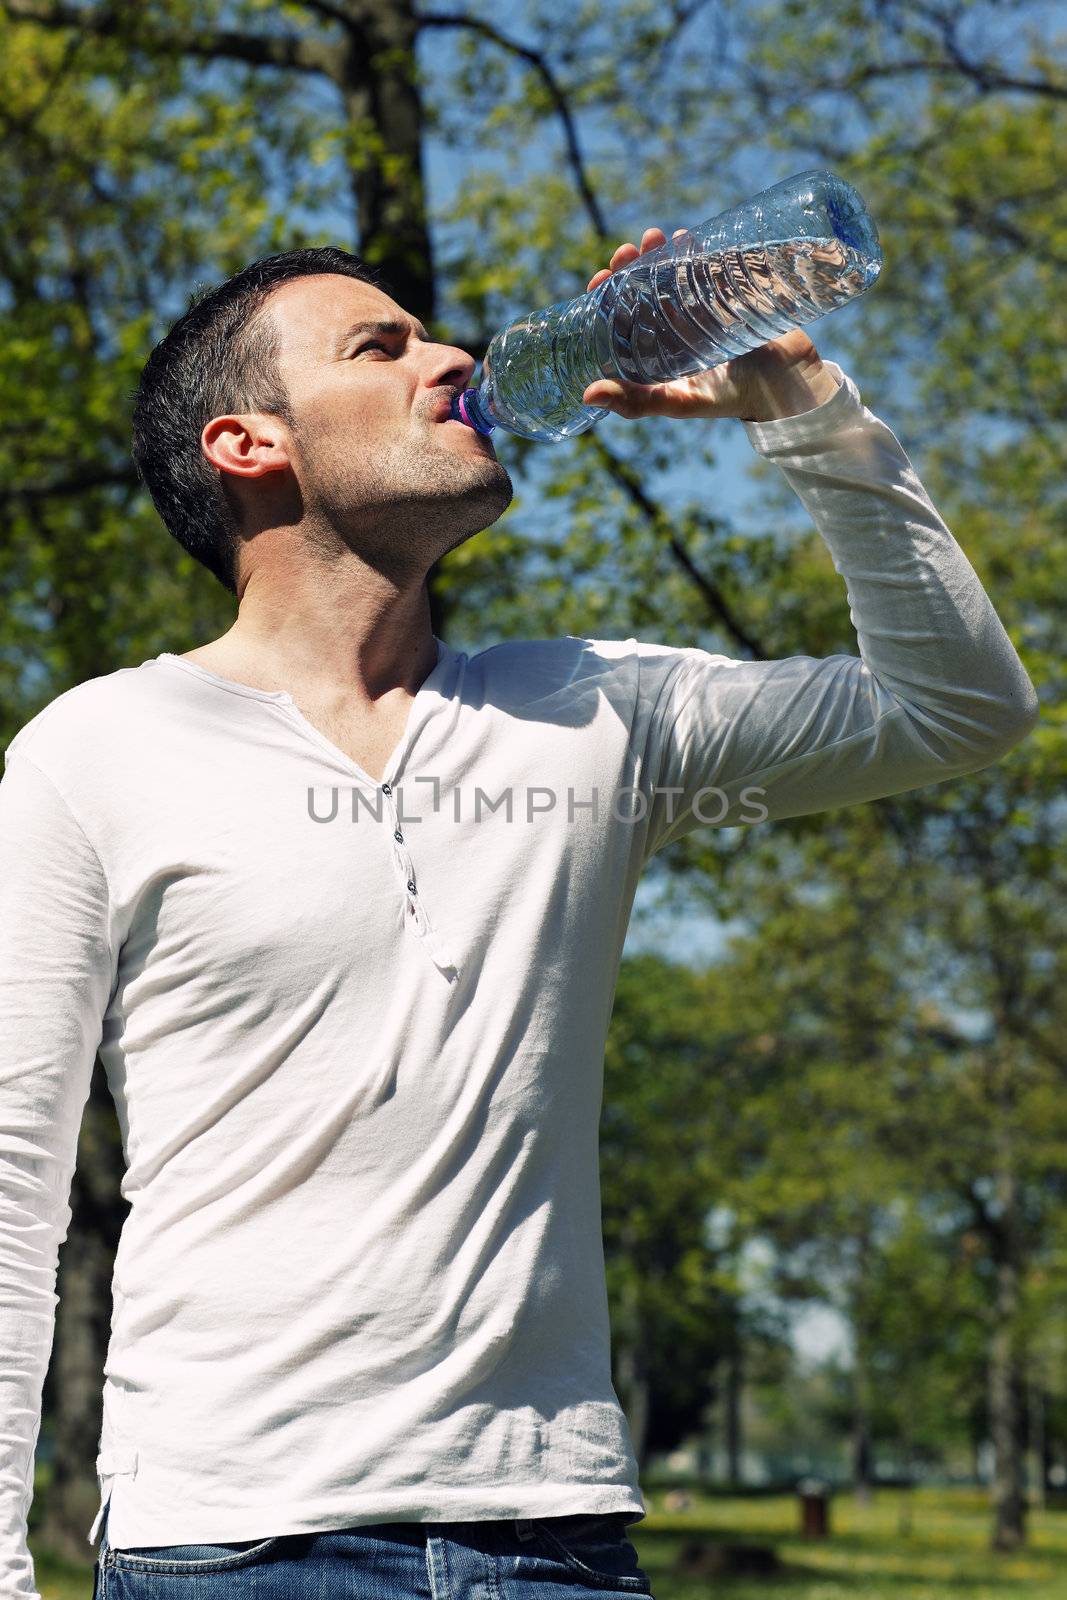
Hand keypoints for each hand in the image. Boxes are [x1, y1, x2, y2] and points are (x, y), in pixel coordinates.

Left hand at [580, 226, 838, 421]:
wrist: (790, 385)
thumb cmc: (732, 399)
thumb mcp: (680, 402)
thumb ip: (638, 402)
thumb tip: (587, 395)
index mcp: (656, 354)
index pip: (622, 320)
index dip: (607, 297)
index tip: (600, 277)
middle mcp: (674, 331)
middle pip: (643, 291)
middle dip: (630, 268)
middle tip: (627, 250)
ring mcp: (701, 311)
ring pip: (671, 275)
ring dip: (659, 254)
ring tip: (656, 236)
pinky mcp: (728, 296)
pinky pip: (706, 268)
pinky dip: (694, 251)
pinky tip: (686, 237)